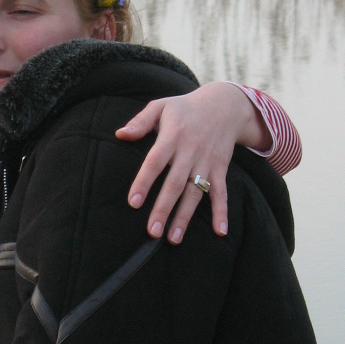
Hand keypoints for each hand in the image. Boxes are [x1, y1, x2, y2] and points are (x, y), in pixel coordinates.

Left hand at [116, 82, 268, 243]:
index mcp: (172, 136)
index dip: (144, 181)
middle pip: (175, 184)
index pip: (155, 162)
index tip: (134, 202)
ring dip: (185, 217)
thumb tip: (120, 134)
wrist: (225, 105)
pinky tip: (220, 232)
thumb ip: (140, 121)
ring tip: (173, 238)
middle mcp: (190, 152)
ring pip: (195, 193)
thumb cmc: (184, 108)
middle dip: (164, 209)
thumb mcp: (161, 106)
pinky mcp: (220, 169)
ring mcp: (207, 162)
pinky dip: (222, 212)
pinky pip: (222, 193)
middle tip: (152, 232)